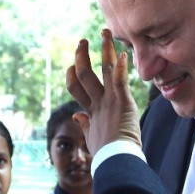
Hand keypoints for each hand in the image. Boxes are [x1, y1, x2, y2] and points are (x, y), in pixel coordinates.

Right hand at [65, 30, 139, 154]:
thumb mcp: (91, 138)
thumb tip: (76, 115)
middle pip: (84, 74)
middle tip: (82, 41)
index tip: (71, 66)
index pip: (76, 88)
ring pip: (104, 69)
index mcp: (89, 111)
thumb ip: (84, 124)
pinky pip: (120, 80)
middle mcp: (97, 102)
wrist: (115, 160)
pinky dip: (121, 66)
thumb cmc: (106, 154)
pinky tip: (123, 53)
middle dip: (82, 56)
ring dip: (104, 50)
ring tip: (105, 33)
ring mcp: (109, 100)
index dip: (71, 76)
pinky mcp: (122, 102)